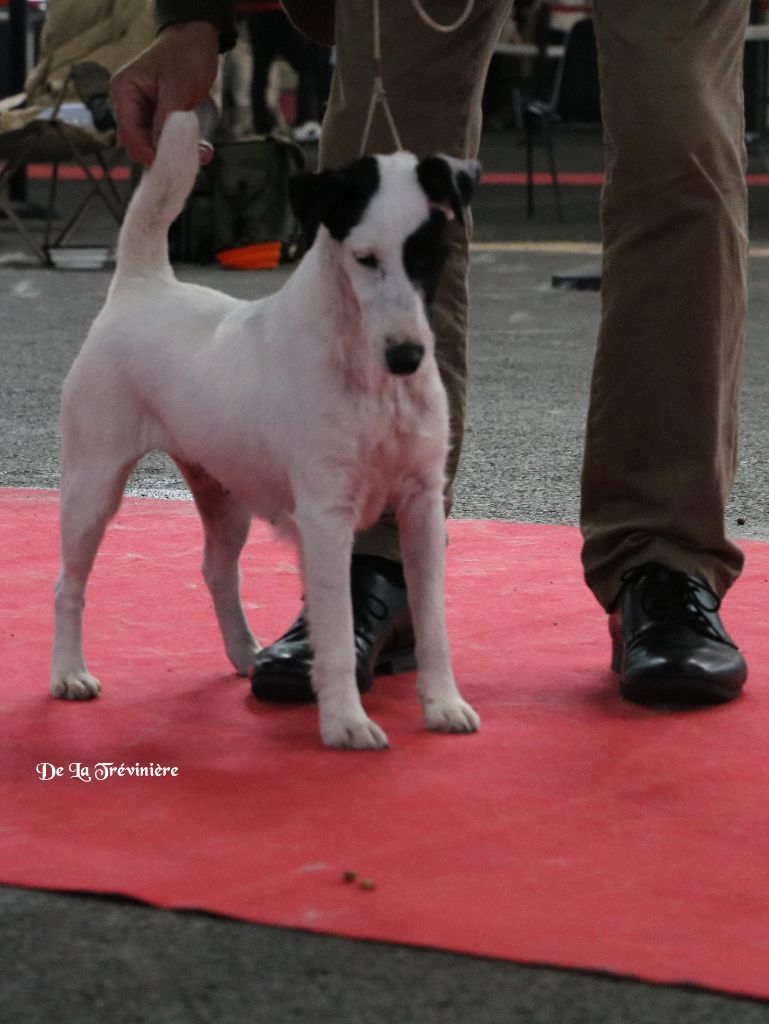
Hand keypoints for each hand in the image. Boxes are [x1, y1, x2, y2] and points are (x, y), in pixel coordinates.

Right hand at [110, 21, 219, 165]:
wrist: (197, 41)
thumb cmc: (184, 57)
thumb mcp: (177, 88)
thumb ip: (166, 119)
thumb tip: (159, 150)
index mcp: (125, 92)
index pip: (127, 132)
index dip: (144, 151)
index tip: (165, 164)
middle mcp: (130, 104)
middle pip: (139, 142)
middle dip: (162, 154)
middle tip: (186, 162)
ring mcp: (144, 112)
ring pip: (155, 144)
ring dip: (175, 153)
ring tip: (199, 154)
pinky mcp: (159, 118)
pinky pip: (167, 139)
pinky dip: (183, 147)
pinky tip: (201, 150)